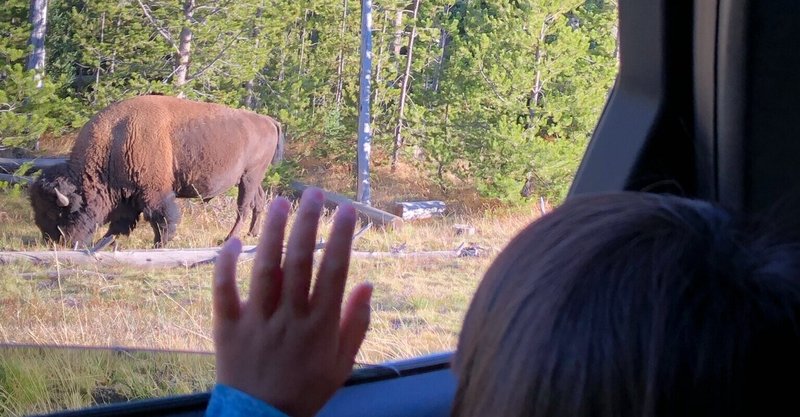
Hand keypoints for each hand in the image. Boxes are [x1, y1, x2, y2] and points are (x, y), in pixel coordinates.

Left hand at [212, 188, 372, 416]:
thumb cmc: (307, 390)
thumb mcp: (342, 364)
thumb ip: (356, 324)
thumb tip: (367, 284)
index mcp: (320, 325)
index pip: (334, 271)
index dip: (341, 237)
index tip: (347, 209)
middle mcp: (290, 316)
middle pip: (301, 261)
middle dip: (308, 223)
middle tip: (314, 192)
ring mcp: (257, 320)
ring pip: (265, 269)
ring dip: (272, 233)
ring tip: (279, 202)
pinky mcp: (228, 327)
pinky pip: (224, 292)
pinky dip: (225, 266)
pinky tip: (233, 241)